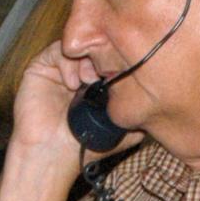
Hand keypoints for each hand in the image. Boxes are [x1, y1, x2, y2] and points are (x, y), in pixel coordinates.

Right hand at [11, 41, 142, 170]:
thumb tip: (159, 104)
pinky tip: (72, 84)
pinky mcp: (40, 68)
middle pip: (94, 46)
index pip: (110, 57)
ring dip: (86, 60)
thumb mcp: (121, 131)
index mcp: (97, 82)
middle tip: (108, 72)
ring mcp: (59, 68)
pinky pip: (56, 51)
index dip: (118, 59)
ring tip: (90, 81)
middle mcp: (78, 71)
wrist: (52, 155)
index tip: (125, 71)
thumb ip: (138, 116)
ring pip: (77, 45)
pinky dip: (67, 62)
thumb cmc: (84, 145)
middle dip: (103, 55)